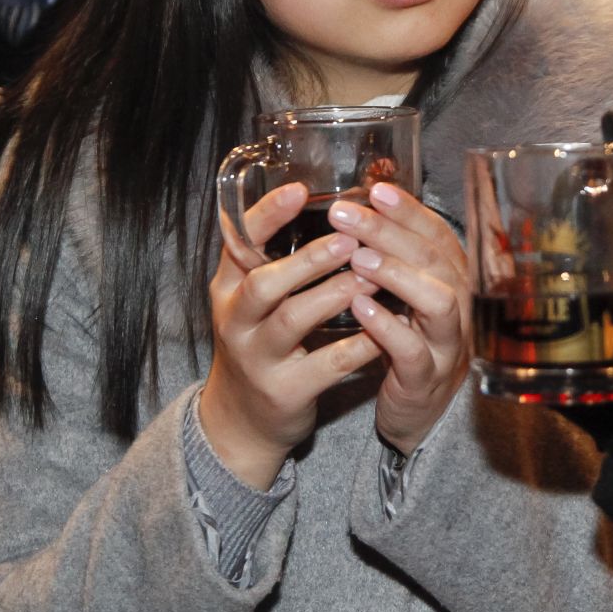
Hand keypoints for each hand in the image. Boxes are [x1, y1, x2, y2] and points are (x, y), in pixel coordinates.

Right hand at [200, 182, 382, 488]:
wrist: (241, 421)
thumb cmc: (258, 343)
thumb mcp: (251, 300)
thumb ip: (273, 259)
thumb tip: (321, 202)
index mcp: (228, 287)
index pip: (239, 241)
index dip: (268, 214)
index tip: (299, 190)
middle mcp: (235, 319)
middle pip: (263, 283)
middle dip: (308, 259)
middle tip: (349, 239)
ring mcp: (257, 358)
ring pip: (292, 320)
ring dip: (334, 295)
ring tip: (371, 278)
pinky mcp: (284, 391)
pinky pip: (326, 365)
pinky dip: (357, 345)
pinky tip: (384, 329)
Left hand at [337, 182, 472, 455]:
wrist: (417, 416)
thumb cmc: (405, 344)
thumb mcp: (404, 297)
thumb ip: (393, 257)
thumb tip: (364, 206)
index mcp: (452, 281)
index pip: (438, 234)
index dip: (408, 210)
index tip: (374, 188)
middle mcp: (459, 308)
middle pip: (436, 260)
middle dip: (389, 232)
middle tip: (345, 214)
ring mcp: (447, 345)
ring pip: (438, 302)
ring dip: (397, 275)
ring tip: (357, 258)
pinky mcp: (427, 380)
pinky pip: (414, 351)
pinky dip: (388, 327)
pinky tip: (359, 308)